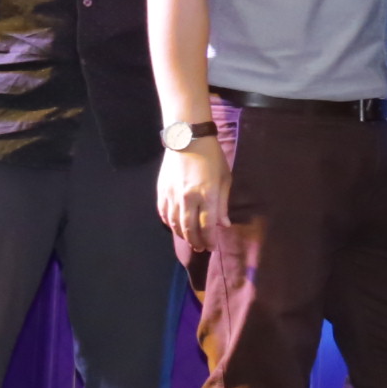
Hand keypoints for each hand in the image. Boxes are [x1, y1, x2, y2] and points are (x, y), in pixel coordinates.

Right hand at [157, 137, 224, 259]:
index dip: (209, 240)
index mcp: (207, 195)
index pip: (207, 226)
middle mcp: (188, 198)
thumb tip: (224, 225)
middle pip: (190, 229)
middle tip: (201, 248)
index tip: (212, 247)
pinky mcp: (162, 192)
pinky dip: (170, 224)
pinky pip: (164, 214)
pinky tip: (177, 227)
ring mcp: (172, 195)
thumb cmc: (212, 158)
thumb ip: (223, 204)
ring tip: (190, 241)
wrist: (187, 139)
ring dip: (183, 236)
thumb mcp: (225, 179)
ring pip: (175, 224)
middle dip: (196, 242)